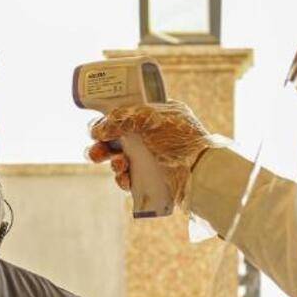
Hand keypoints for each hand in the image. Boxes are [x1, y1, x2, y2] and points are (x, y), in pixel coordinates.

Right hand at [85, 100, 218, 203]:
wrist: (201, 170)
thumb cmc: (180, 138)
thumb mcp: (149, 119)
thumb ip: (120, 120)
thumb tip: (96, 131)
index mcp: (153, 116)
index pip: (123, 116)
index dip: (106, 122)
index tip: (96, 130)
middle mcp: (150, 137)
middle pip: (116, 140)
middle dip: (101, 147)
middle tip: (96, 152)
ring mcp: (151, 159)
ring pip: (119, 161)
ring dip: (112, 163)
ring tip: (118, 165)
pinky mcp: (151, 180)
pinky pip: (129, 180)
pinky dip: (123, 180)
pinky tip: (125, 179)